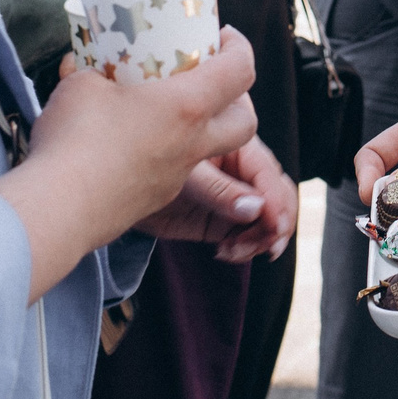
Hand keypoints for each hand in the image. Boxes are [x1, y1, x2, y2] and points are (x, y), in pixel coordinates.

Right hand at [0, 27, 262, 301]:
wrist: (57, 209)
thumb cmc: (74, 138)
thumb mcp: (82, 83)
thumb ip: (100, 73)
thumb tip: (97, 73)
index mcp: (187, 106)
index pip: (241, 70)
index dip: (239, 47)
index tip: (223, 37)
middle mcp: (192, 144)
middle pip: (246, 122)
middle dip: (237, 100)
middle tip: (208, 83)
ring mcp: (175, 177)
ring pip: (209, 151)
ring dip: (200, 130)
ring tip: (163, 113)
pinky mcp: (154, 199)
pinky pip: (172, 172)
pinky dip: (164, 155)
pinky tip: (128, 146)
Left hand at [138, 138, 297, 261]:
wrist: (120, 188)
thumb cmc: (149, 166)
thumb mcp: (184, 177)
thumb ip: (219, 191)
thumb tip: (255, 208)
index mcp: (236, 145)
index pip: (267, 172)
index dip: (276, 201)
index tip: (275, 228)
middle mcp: (242, 169)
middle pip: (278, 194)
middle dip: (275, 224)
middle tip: (266, 247)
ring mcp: (236, 195)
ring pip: (269, 218)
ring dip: (260, 240)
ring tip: (233, 251)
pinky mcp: (225, 219)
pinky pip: (249, 235)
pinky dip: (245, 248)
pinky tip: (226, 253)